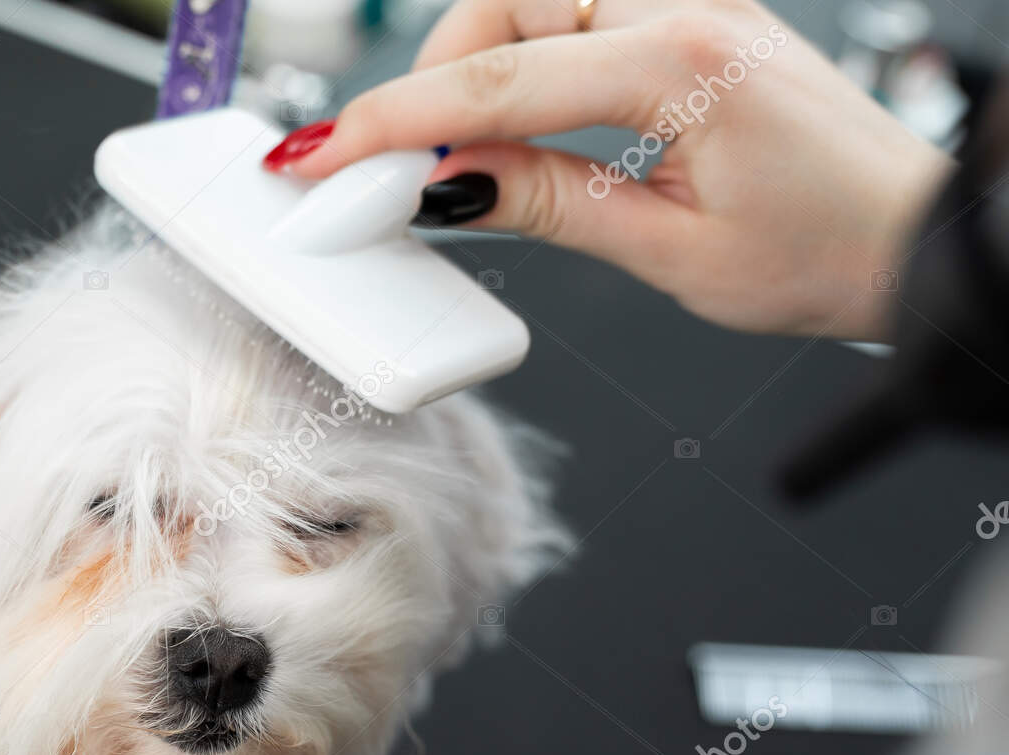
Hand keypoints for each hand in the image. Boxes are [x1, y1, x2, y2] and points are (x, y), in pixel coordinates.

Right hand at [273, 0, 952, 340]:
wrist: (913, 240)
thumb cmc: (828, 251)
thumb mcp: (671, 252)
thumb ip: (548, 202)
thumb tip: (447, 182)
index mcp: (682, 58)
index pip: (495, 77)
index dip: (390, 124)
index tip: (319, 159)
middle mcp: (686, 6)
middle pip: (500, 4)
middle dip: (432, 83)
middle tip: (398, 177)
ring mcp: (688, 5)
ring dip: (473, 69)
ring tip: (454, 162)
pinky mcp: (687, 24)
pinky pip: (571, 20)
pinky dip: (517, 65)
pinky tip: (506, 131)